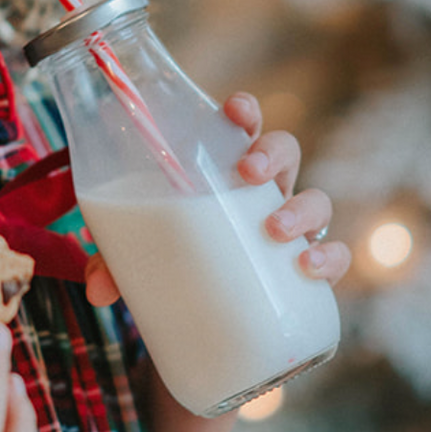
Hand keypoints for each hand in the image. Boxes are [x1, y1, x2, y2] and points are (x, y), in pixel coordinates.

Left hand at [84, 89, 351, 306]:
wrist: (211, 321)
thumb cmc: (179, 265)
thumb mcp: (140, 258)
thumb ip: (116, 264)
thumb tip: (95, 290)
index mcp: (226, 175)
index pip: (242, 129)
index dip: (245, 112)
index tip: (234, 110)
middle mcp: (266, 194)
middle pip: (286, 152)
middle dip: (272, 154)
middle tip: (247, 173)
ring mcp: (293, 230)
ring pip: (317, 201)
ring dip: (301, 209)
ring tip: (274, 230)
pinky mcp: (310, 271)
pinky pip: (335, 255)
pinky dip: (329, 258)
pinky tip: (309, 268)